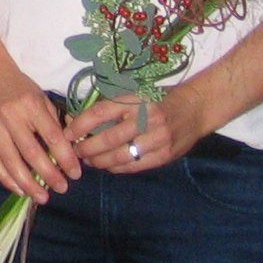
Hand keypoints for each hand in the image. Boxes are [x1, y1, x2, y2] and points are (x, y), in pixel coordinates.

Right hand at [0, 52, 79, 202]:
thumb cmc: (19, 87)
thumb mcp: (41, 98)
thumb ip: (54, 123)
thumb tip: (69, 152)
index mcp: (30, 105)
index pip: (52, 137)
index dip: (65, 158)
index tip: (76, 174)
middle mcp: (10, 117)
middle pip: (31, 153)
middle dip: (49, 174)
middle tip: (62, 189)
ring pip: (11, 162)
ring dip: (28, 183)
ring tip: (42, 197)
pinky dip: (7, 179)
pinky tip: (20, 190)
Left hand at [68, 85, 202, 173]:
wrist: (195, 109)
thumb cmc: (158, 99)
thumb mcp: (135, 94)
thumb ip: (110, 107)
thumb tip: (76, 120)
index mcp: (135, 100)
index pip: (100, 113)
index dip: (79, 125)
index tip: (67, 133)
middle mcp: (146, 119)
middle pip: (108, 139)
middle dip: (86, 148)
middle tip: (75, 152)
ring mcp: (157, 139)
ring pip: (120, 156)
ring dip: (100, 161)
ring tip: (89, 161)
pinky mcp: (165, 155)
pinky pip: (135, 166)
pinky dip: (117, 168)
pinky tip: (108, 166)